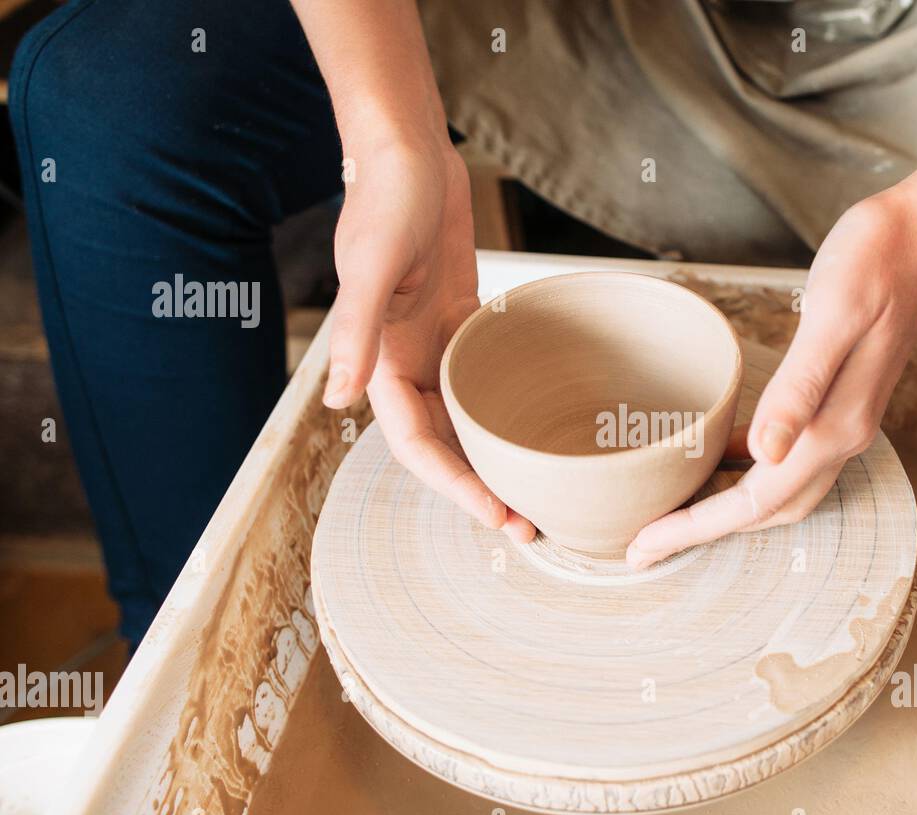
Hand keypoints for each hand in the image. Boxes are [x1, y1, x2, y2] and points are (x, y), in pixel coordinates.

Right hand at [322, 138, 534, 542]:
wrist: (409, 150)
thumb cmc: (387, 198)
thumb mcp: (374, 264)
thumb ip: (357, 333)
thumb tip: (340, 404)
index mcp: (380, 362)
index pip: (416, 444)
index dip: (453, 485)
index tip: (495, 514)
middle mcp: (405, 363)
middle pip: (444, 444)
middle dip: (481, 488)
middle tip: (529, 524)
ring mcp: (433, 346)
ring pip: (464, 420)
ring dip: (494, 457)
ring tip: (538, 491)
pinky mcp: (459, 324)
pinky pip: (481, 382)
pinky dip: (501, 411)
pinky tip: (536, 429)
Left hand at [626, 187, 916, 568]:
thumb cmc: (874, 261)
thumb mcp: (831, 316)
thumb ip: (798, 389)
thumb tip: (762, 455)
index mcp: (834, 424)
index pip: (756, 501)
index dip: (698, 528)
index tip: (644, 547)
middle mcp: (843, 435)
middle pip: (766, 510)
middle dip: (704, 530)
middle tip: (644, 543)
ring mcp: (844, 422)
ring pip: (780, 493)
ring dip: (729, 510)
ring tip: (675, 512)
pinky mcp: (839, 402)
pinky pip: (788, 460)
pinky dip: (751, 474)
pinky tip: (722, 459)